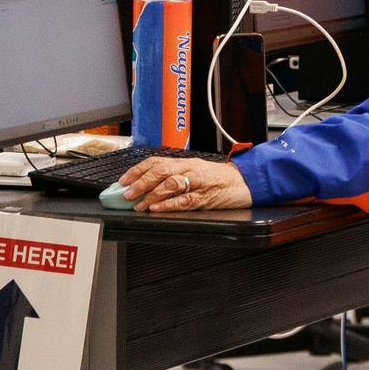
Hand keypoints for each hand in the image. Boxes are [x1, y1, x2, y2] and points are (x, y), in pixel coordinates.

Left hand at [118, 157, 251, 212]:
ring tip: (138, 204)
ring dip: (151, 194)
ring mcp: (197, 183)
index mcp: (184, 162)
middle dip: (141, 182)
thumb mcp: (195, 171)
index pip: (156, 162)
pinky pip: (184, 200)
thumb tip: (147, 185)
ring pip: (171, 184)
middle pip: (161, 171)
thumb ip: (175, 176)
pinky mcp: (205, 197)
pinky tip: (157, 208)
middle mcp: (189, 169)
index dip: (137, 170)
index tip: (123, 180)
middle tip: (126, 193)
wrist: (245, 182)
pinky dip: (168, 204)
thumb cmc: (219, 179)